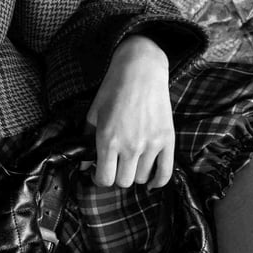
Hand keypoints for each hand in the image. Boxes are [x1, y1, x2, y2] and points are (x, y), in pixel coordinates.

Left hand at [85, 34, 174, 188]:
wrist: (141, 70)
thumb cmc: (113, 90)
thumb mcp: (94, 114)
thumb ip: (87, 141)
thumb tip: (84, 165)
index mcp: (108, 141)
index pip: (104, 179)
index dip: (100, 178)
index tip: (100, 172)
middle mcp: (130, 147)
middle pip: (123, 182)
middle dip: (117, 176)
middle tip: (116, 165)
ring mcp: (151, 145)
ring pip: (141, 178)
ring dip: (135, 174)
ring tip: (131, 162)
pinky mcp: (167, 140)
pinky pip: (165, 173)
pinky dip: (157, 181)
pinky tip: (150, 181)